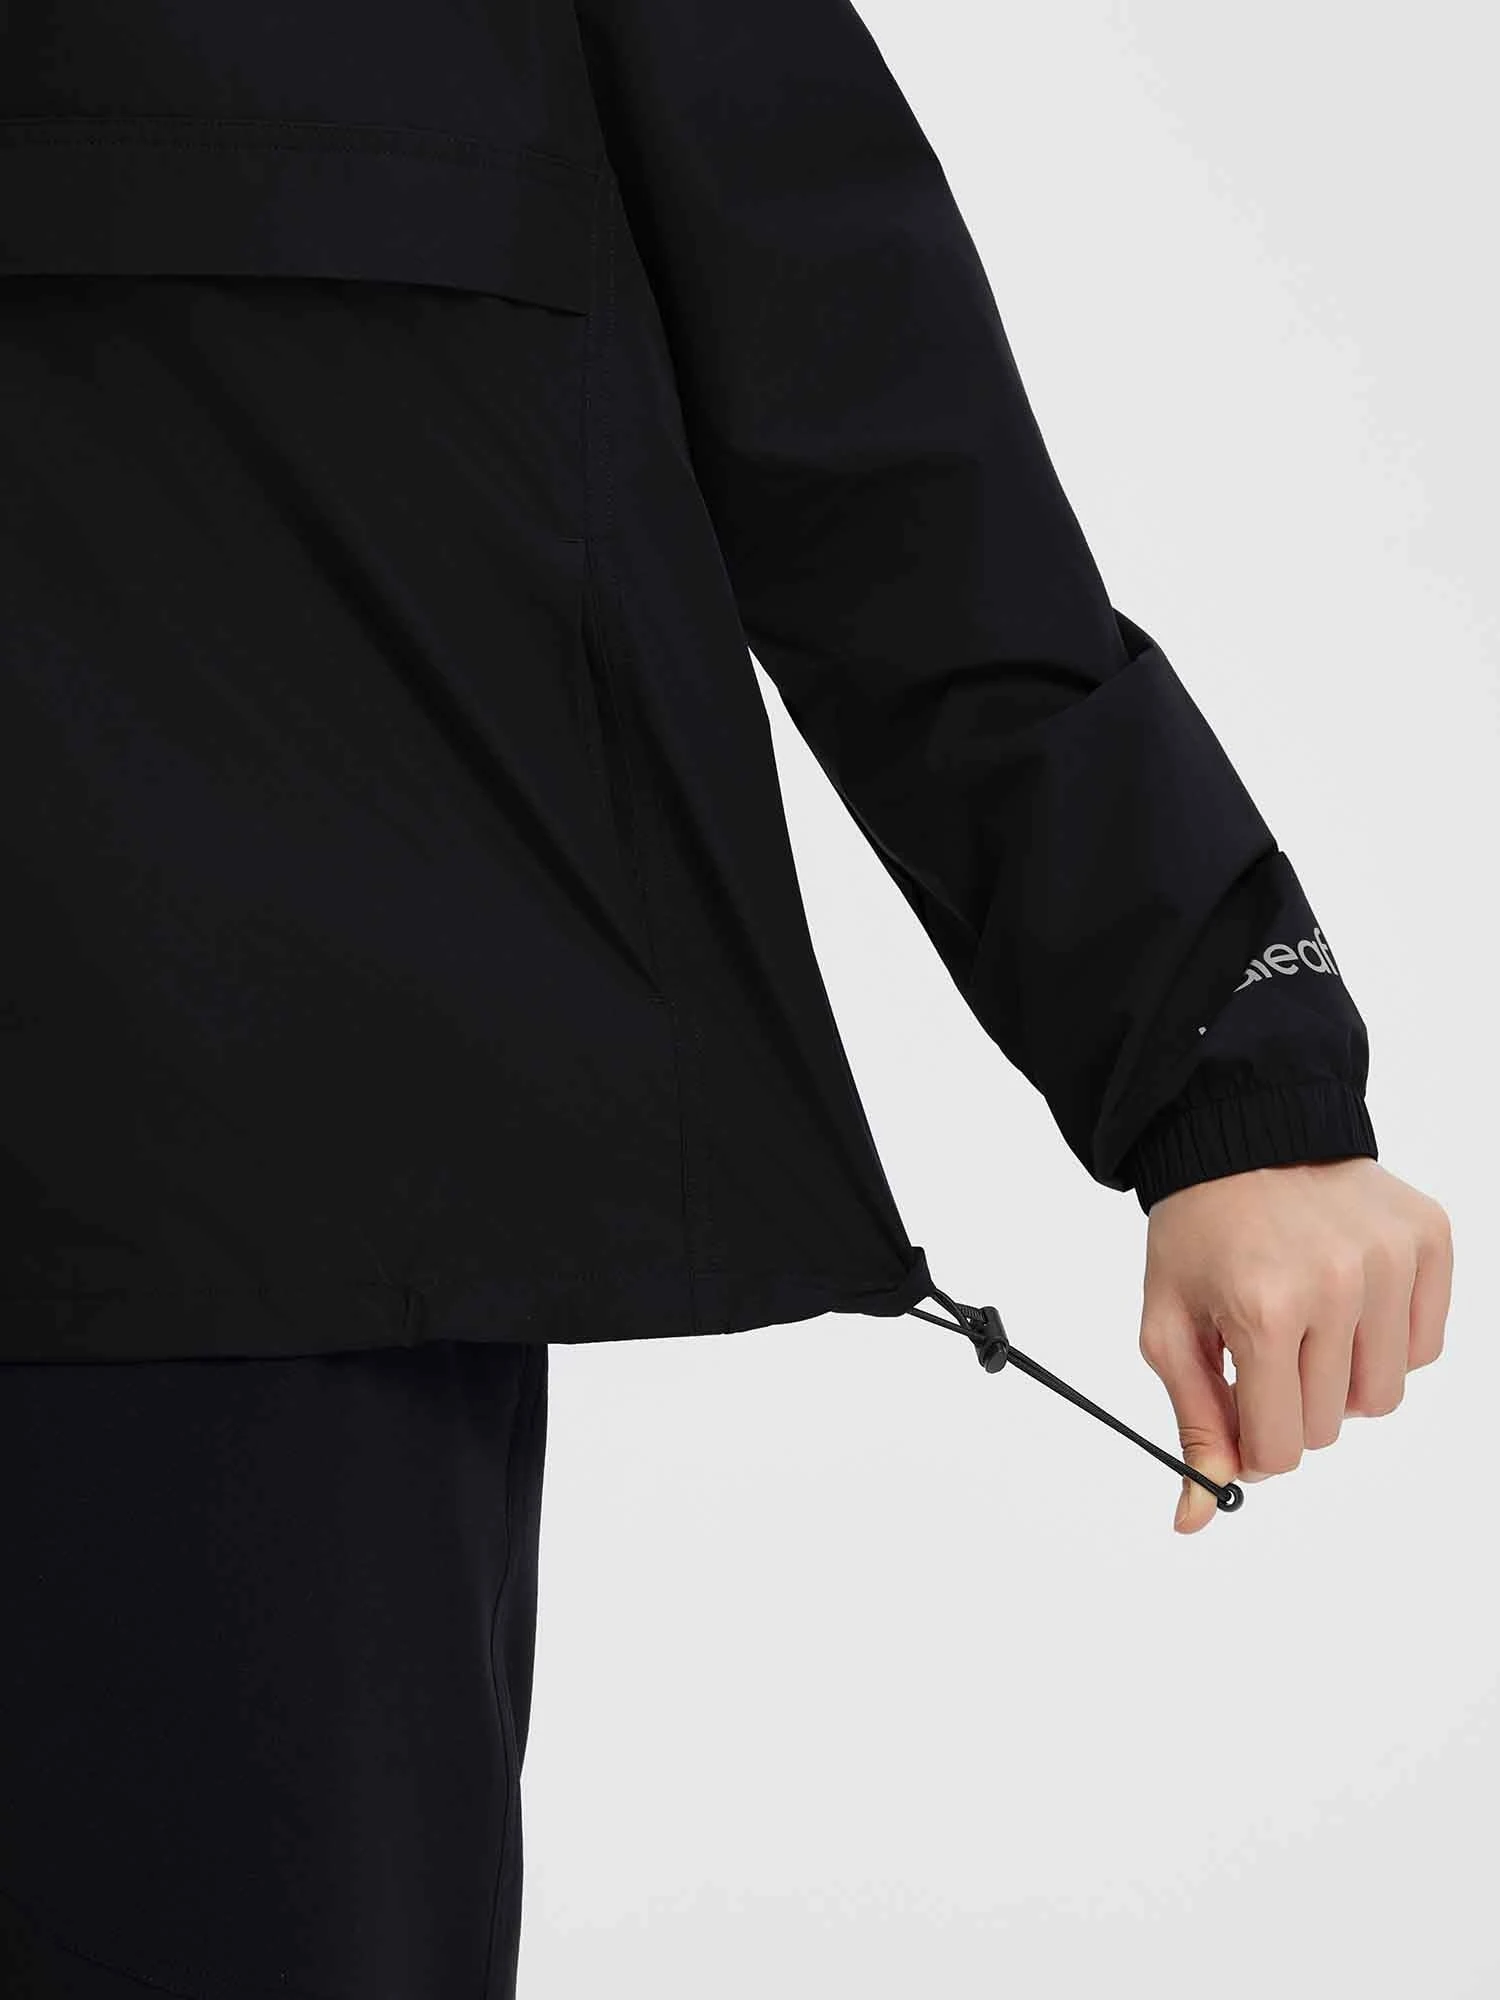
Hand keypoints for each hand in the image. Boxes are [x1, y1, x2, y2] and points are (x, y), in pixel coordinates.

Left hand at [1136, 1157, 1451, 1532]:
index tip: (1242, 1407)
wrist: (1242, 1134)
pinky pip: (1425, 1347)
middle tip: (1266, 1349)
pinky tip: (1347, 1299)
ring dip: (1344, 1379)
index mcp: (1263, 1310)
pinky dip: (1387, 1342)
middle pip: (1332, 1428)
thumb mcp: (1169, 1325)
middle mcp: (1336, 1286)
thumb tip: (1193, 1517)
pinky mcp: (1429, 1241)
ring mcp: (1391, 1262)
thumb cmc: (1199, 1233)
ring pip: (1385, 1396)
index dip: (1256, 1446)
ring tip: (1308, 1324)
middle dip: (1293, 1405)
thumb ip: (1192, 1423)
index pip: (1281, 1449)